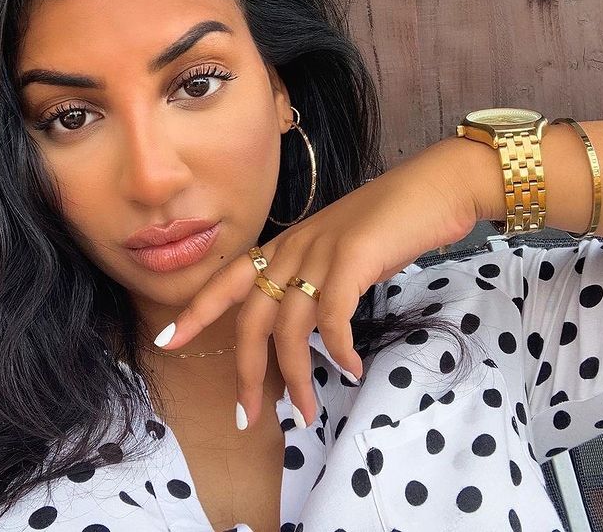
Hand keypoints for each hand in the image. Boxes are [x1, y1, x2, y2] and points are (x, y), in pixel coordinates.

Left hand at [154, 138, 478, 429]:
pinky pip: (332, 316)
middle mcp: (294, 248)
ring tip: (307, 412)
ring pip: (289, 327)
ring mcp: (321, 251)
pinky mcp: (352, 258)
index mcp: (285, 245)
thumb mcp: (339, 249)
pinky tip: (350, 369)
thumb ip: (315, 279)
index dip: (196, 310)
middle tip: (250, 417)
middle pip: (252, 318)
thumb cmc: (389, 221)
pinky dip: (338, 349)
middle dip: (246, 373)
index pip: (228, 280)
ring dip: (296, 377)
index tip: (168, 340)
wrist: (434, 186)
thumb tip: (309, 328)